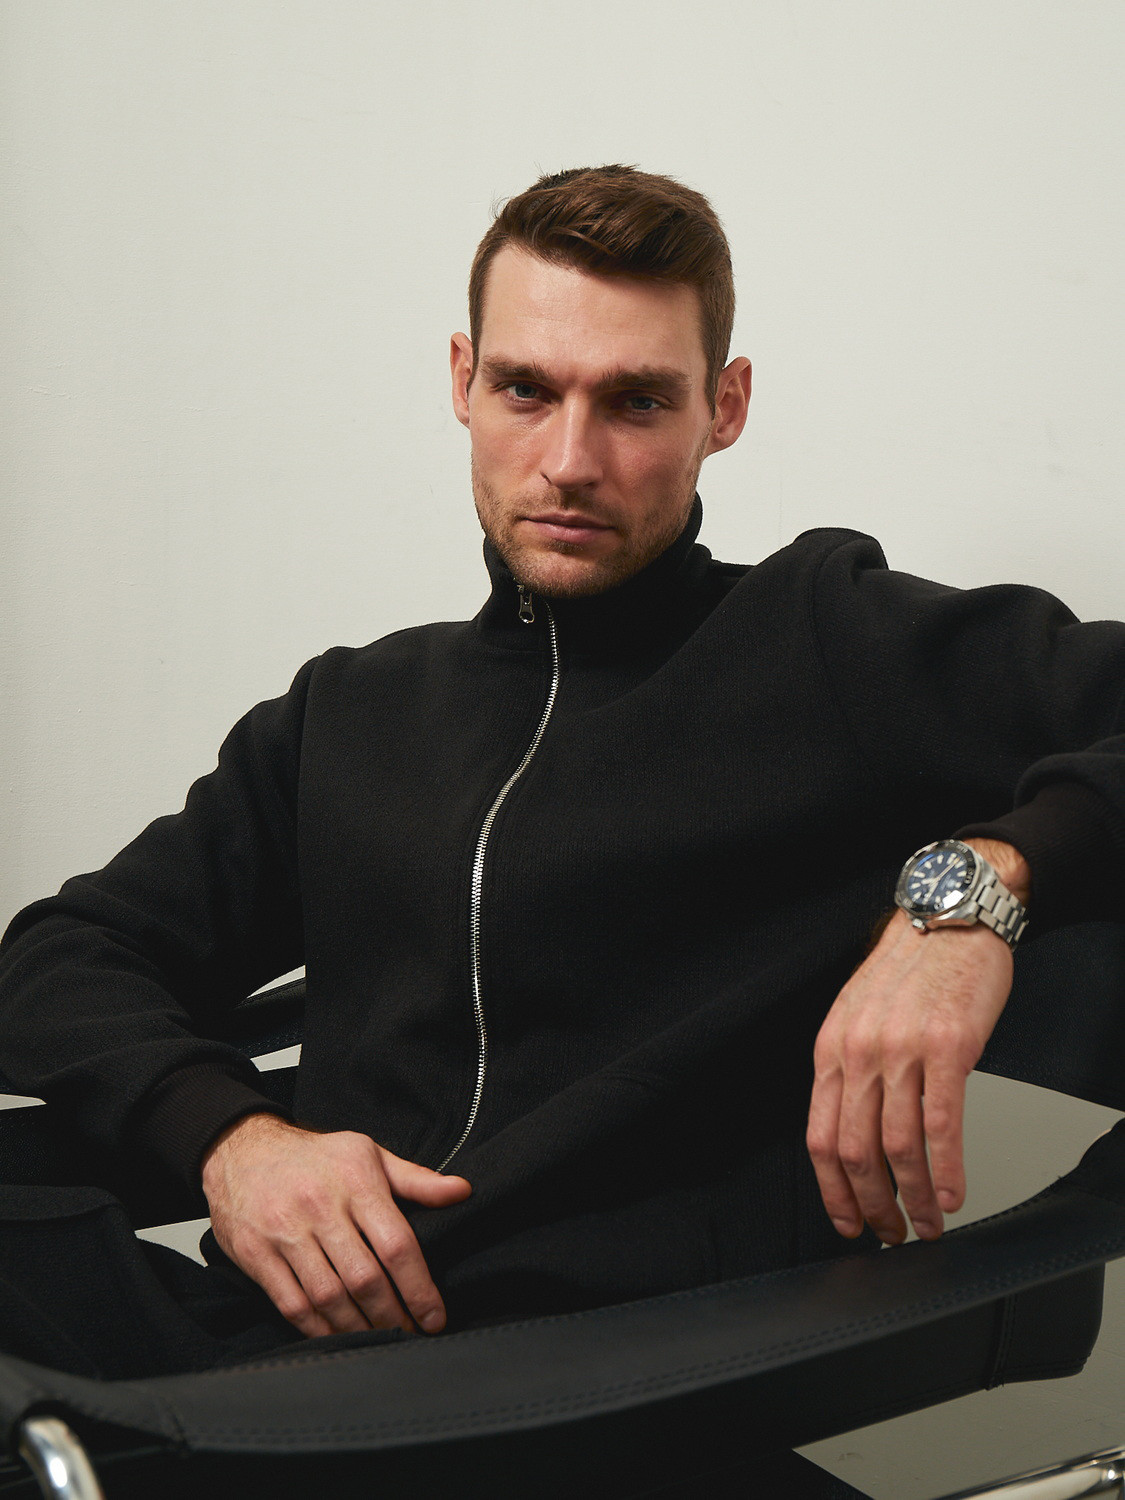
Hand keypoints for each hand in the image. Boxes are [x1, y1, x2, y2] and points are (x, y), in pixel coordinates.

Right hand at [201, 1114, 470, 1337]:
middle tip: (410, 1334)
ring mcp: (285, 1232)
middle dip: (393, 1315)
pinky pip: (292, 1303)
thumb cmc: (315, 1156)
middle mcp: (320, 1207)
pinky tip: (339, 1335)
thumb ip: (416, 1179)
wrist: (240, 1149)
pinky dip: (319, 1329)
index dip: (419, 1287)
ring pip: (329, 1296)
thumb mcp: (368, 1153)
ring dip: (360, 1327)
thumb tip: (462, 1192)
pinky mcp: (256, 1254)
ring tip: (380, 1338)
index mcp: (356, 1181)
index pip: (397, 1244)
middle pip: (365, 1277)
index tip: (435, 1316)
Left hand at [806, 840, 1028, 1244]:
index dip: (833, 1191)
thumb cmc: (909, 971)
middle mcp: (859, 1052)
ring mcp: (902, 1050)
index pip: (819, 1138)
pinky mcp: (947, 1047)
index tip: (848, 1223)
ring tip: (928, 1224)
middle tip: (892, 1234)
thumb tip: (855, 1137)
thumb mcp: (858, 1018)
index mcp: (831, 1049)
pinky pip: (942, 1124)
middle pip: (855, 1151)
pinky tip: (951, 1195)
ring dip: (913, 1199)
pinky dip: (945, 1171)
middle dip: (872, 1205)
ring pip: (898, 1146)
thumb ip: (851, 1071)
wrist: (949, 921)